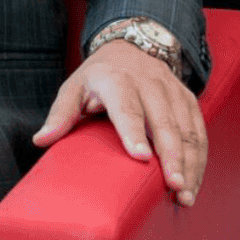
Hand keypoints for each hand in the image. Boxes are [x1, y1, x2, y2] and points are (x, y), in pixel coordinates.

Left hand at [32, 40, 207, 206]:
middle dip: (171, 155)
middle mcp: (148, 82)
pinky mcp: (188, 99)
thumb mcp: (75, 86)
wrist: (130, 45)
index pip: (126, 106)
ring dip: (189, 163)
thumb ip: (61, 113)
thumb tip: (41, 139)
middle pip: (163, 121)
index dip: (133, 131)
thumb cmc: (98, 76)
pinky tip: (193, 183)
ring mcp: (171, 90)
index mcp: (115, 79)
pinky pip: (198, 131)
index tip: (140, 157)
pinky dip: (199, 159)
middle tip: (174, 186)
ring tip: (185, 194)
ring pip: (186, 128)